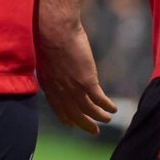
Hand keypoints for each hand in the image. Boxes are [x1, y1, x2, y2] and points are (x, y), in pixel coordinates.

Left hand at [34, 3, 115, 134]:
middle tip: (93, 131)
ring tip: (107, 119)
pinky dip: (107, 107)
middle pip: (73, 114)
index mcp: (48, 84)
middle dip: (84, 124)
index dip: (67, 118)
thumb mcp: (46, 57)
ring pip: (88, 111)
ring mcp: (73, 88)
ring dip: (99, 117)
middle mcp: (59, 91)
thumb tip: (56, 69)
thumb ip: (51, 69)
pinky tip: (113, 108)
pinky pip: (100, 101)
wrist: (54, 28)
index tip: (73, 124)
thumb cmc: (48, 36)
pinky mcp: (87, 82)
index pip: (57, 108)